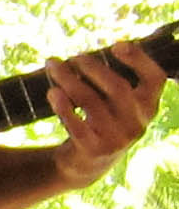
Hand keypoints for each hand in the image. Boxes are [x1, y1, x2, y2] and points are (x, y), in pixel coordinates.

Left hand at [48, 40, 169, 186]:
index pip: (155, 79)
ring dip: (68, 80)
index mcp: (147, 106)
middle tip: (73, 57)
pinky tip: (52, 92)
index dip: (140, 60)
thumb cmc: (101, 121)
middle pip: (118, 87)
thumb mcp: (115, 104)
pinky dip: (63, 107)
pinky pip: (77, 125)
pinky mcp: (94, 149)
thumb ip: (109, 81)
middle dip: (92, 68)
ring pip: (91, 102)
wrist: (88, 163)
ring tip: (53, 65)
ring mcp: (117, 138)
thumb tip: (84, 55)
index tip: (117, 45)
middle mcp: (137, 123)